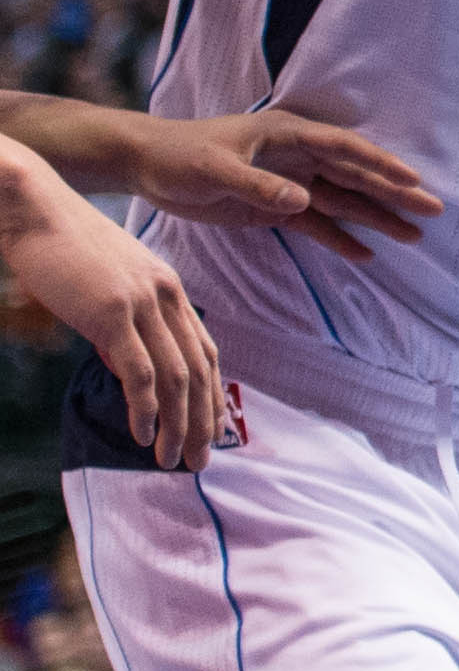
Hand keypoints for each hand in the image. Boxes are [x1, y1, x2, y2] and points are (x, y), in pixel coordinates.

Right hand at [0, 146, 212, 468]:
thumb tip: (130, 371)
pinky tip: (142, 434)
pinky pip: (139, 370)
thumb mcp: (107, 287)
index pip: (205, 352)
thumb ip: (125, 326)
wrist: (36, 210)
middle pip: (200, 370)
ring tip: (172, 460)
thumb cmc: (63, 249)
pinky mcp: (112, 312)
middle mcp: (166, 296)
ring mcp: (142, 303)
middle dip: (203, 421)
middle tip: (199, 460)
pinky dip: (146, 407)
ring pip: (176, 376)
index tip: (210, 430)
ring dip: (177, 424)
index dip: (211, 395)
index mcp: (169, 289)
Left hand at [114, 108, 436, 261]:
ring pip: (343, 201)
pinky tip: (366, 254)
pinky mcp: (276, 208)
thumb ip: (258, 185)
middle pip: (355, 176)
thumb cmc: (179, 156)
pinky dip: (340, 239)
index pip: (345, 150)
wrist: (145, 165)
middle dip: (394, 192)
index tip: (412, 181)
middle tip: (433, 209)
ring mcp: (290, 183)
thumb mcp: (215, 169)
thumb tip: (304, 200)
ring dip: (376, 217)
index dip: (380, 165)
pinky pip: (317, 225)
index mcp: (289, 135)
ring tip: (414, 235)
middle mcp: (298, 157)